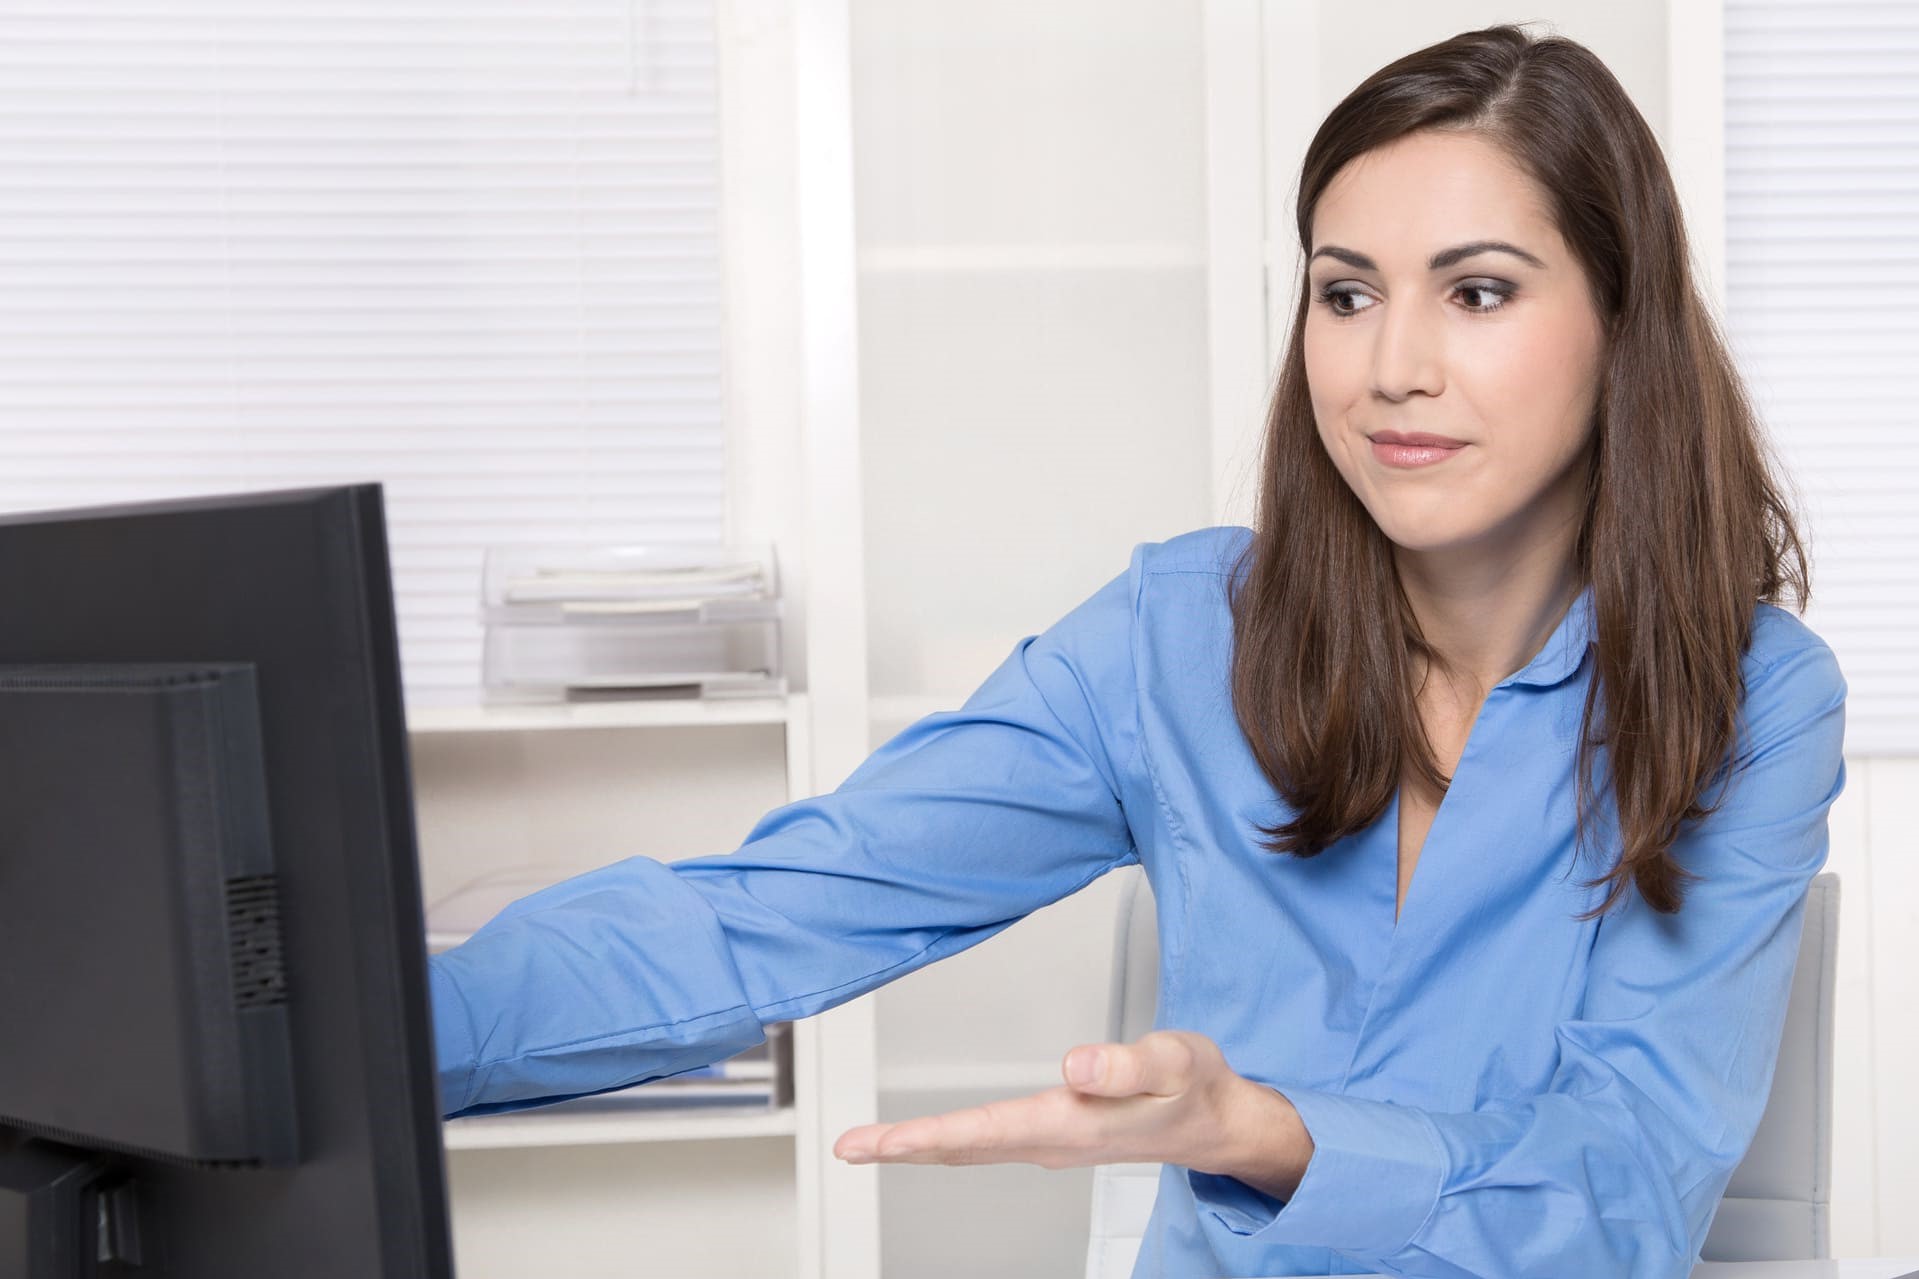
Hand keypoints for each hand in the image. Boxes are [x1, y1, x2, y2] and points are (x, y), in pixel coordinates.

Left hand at [831, 1030, 1305, 1187]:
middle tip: (847, 1148)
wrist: (1220, 1121)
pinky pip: (988, 1142)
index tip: (874, 1142)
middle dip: (901, 1149)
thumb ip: (1123, 1064)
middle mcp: (1054, 1140)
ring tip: (872, 1143)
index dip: (921, 1137)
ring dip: (919, 1146)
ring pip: (971, 1148)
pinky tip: (933, 1140)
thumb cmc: (1195, 1089)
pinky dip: (951, 1141)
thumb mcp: (1173, 1063)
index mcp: (1072, 1124)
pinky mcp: (1057, 1134)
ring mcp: (1053, 1142)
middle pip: (962, 1148)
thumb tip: (1074, 1065)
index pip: (981, 1133)